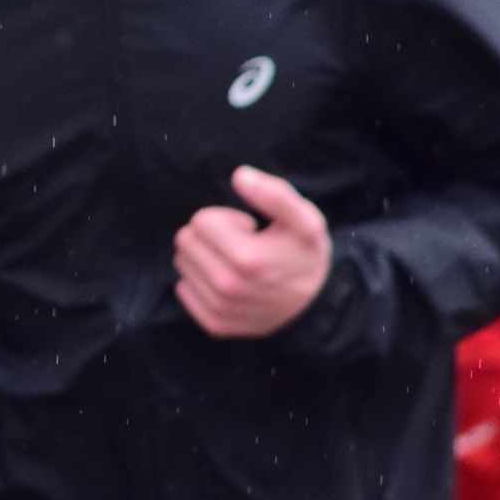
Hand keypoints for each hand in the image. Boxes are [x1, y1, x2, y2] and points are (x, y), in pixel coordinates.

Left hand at [174, 166, 332, 337]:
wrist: (317, 307)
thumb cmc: (306, 257)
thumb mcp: (305, 221)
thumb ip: (275, 194)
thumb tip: (240, 175)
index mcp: (246, 258)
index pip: (201, 220)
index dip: (226, 219)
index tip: (249, 230)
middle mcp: (227, 287)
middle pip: (185, 240)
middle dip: (210, 236)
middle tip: (241, 245)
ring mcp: (219, 308)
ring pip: (182, 264)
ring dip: (205, 258)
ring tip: (237, 264)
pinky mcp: (213, 324)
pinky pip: (183, 290)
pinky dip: (200, 282)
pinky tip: (229, 283)